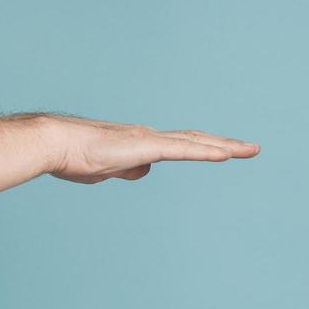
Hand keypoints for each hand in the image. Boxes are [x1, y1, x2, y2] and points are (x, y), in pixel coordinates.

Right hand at [43, 115, 259, 183]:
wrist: (57, 144)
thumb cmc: (73, 157)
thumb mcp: (105, 170)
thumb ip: (126, 170)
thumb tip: (144, 171)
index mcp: (139, 142)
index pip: (179, 144)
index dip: (203, 147)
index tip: (223, 151)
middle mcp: (148, 136)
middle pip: (195, 140)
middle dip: (224, 145)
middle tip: (251, 148)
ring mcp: (148, 140)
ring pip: (195, 144)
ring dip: (225, 147)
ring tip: (251, 150)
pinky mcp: (144, 148)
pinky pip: (182, 151)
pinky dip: (206, 153)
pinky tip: (226, 155)